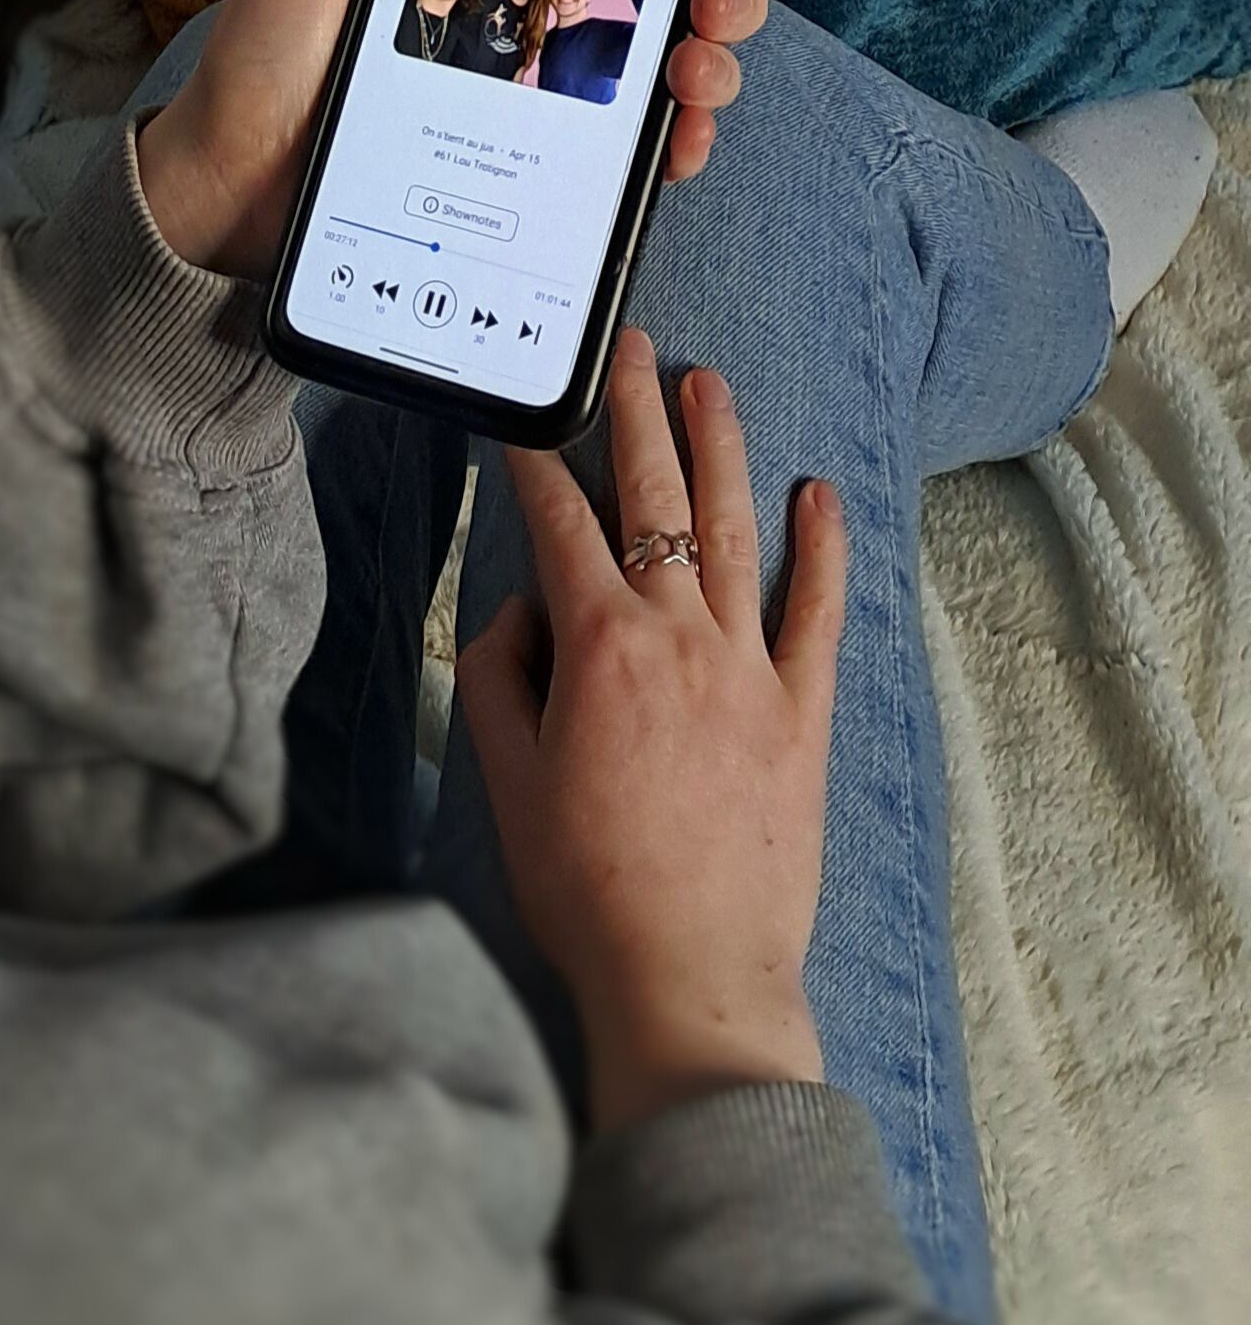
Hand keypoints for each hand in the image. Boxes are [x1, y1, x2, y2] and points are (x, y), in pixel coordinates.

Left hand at [136, 0, 777, 274]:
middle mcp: (526, 11)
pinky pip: (621, 162)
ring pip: (662, 73)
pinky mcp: (527, 171)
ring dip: (711, 63)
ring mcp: (533, 95)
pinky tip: (675, 145)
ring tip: (694, 68)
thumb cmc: (271, 38)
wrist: (229, 179)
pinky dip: (670, 151)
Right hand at [456, 334, 846, 1132]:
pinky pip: (817, 614)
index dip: (535, 463)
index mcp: (599, 648)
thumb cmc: (586, 891)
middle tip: (630, 347)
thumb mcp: (507, 783)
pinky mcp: (802, 714)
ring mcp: (749, 670)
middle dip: (635, 413)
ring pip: (735, 531)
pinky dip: (822, 549)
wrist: (691, 976)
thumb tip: (519, 613)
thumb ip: (502, 681)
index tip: (522, 418)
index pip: (559, 525)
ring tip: (709, 383)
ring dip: (721, 449)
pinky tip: (821, 494)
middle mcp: (678, 637)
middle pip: (654, 499)